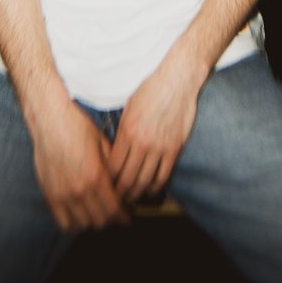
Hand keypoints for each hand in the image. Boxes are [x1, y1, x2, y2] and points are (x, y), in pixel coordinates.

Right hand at [31, 96, 128, 230]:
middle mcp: (79, 190)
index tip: (128, 215)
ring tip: (99, 214)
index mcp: (96, 177)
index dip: (124, 216)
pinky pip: (63, 222)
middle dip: (112, 220)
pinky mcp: (50, 196)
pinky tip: (81, 216)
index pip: (114, 209)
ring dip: (94, 222)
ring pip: (83, 225)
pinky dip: (74, 224)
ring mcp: (63, 195)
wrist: (51, 120)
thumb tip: (122, 185)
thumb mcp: (103, 144)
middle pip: (100, 221)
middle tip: (116, 214)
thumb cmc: (78, 128)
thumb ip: (113, 168)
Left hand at [107, 61, 199, 207]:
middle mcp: (141, 142)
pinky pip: (163, 176)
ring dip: (136, 194)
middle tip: (115, 202)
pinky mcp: (174, 148)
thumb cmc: (151, 89)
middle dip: (119, 195)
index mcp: (127, 132)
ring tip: (131, 200)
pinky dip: (155, 188)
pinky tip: (150, 191)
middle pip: (126, 179)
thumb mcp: (129, 108)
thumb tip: (114, 150)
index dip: (107, 183)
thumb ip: (122, 131)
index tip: (104, 188)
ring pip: (144, 182)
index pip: (112, 168)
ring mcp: (159, 147)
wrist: (177, 80)